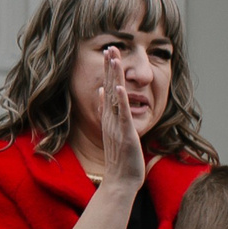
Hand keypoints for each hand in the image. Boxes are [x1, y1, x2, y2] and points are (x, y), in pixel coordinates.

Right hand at [99, 46, 146, 192]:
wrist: (121, 181)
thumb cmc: (120, 158)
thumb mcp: (113, 130)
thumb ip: (107, 110)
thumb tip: (102, 92)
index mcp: (109, 117)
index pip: (108, 88)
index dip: (109, 70)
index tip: (110, 51)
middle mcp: (110, 119)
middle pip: (109, 88)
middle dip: (110, 67)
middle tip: (110, 47)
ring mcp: (116, 127)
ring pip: (114, 98)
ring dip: (114, 78)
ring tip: (113, 60)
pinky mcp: (125, 135)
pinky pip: (122, 116)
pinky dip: (121, 101)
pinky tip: (120, 87)